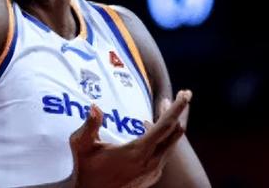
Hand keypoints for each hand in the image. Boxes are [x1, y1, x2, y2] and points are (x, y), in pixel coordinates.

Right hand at [68, 90, 191, 187]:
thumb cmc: (85, 170)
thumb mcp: (82, 145)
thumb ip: (90, 125)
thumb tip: (94, 106)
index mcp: (138, 152)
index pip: (165, 126)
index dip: (177, 108)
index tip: (186, 94)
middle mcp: (151, 162)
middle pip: (175, 132)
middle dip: (180, 112)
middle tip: (184, 93)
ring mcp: (154, 171)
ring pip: (171, 143)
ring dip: (171, 124)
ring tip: (166, 107)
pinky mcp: (152, 176)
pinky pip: (165, 152)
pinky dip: (164, 137)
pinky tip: (153, 129)